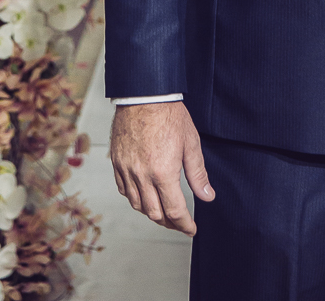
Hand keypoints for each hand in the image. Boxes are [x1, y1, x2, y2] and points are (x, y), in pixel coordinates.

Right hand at [110, 101, 213, 235]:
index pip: (174, 211)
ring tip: (164, 212)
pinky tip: (144, 196)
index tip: (191, 228)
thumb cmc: (170, 115)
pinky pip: (124, 191)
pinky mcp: (117, 163)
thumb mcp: (191, 143)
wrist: (144, 95)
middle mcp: (142, 176)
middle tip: (180, 222)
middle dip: (169, 222)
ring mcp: (127, 170)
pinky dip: (135, 199)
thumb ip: (198, 173)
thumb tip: (207, 196)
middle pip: (155, 213)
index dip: (184, 224)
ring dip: (152, 213)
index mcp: (163, 172)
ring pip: (138, 205)